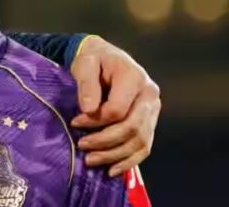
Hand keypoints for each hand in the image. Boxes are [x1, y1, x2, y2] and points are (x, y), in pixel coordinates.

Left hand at [69, 36, 160, 176]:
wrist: (105, 57)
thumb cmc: (93, 60)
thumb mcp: (85, 63)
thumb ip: (87, 84)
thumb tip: (89, 109)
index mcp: (134, 77)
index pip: (118, 109)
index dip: (96, 121)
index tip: (75, 122)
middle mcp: (150, 94)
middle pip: (132, 128)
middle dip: (105, 141)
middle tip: (82, 146)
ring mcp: (153, 109)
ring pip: (139, 141)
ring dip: (114, 155)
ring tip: (90, 160)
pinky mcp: (151, 121)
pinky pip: (144, 146)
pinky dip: (129, 160)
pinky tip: (112, 170)